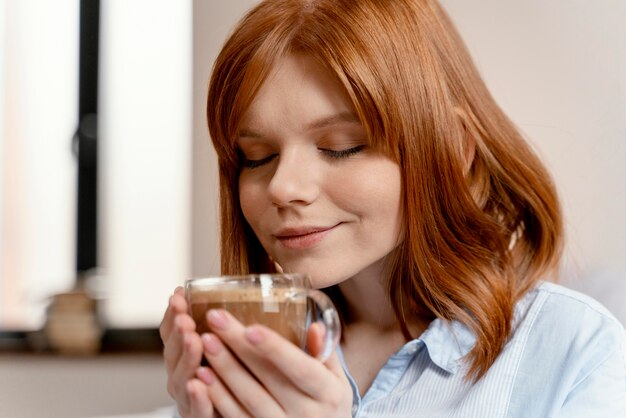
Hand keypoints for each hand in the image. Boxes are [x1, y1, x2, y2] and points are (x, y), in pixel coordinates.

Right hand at [159, 287, 217, 417]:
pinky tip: (198, 385)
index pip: (171, 331)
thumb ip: (219, 324)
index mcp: (181, 355)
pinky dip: (197, 396)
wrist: (226, 411)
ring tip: (192, 339)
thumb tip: (231, 285)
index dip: (173, 312)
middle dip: (178, 331)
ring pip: (182, 377)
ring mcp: (187, 397)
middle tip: (185, 316)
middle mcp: (179, 375)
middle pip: (173, 352)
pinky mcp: (199, 416)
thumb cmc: (226, 376)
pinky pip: (197, 408)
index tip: (179, 293)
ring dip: (187, 356)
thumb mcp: (219, 345)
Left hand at [192, 309, 352, 417]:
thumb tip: (315, 326)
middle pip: (268, 377)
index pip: (300, 367)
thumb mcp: (337, 380)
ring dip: (224, 369)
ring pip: (248, 398)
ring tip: (205, 342)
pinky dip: (217, 397)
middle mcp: (306, 413)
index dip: (275, 349)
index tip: (251, 328)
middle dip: (239, 346)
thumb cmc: (328, 404)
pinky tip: (202, 376)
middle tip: (216, 319)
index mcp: (327, 393)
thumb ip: (325, 352)